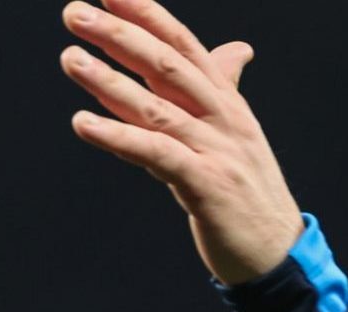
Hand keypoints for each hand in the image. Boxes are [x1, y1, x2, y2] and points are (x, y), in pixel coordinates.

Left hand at [59, 0, 301, 284]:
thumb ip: (221, 91)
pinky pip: (155, 154)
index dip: (147, 15)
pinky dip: (117, 137)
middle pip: (166, 64)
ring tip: (70, 57)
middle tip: (73, 12)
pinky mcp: (206, 186)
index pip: (183, 45)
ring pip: (155, 106)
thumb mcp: (233, 135)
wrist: (277, 252)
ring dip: (108, 80)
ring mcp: (217, 150)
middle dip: (119, 35)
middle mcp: (223, 117)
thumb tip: (235, 49)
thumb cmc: (246, 193)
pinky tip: (82, 122)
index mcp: (225, 101)